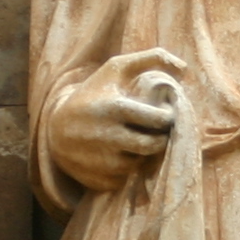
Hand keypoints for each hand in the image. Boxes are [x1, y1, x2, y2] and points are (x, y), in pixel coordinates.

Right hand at [47, 47, 186, 191]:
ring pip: (140, 163)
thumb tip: (184, 70)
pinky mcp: (99, 180)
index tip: (163, 115)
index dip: (167, 118)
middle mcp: (107, 136)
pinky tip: (120, 155)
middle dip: (160, 138)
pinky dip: (127, 168)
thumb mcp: (116, 69)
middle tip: (156, 131)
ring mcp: (102, 161)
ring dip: (143, 154)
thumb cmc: (93, 94)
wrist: (55, 128)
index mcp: (114, 108)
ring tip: (135, 140)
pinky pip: (126, 178)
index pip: (158, 119)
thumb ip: (151, 58)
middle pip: (153, 145)